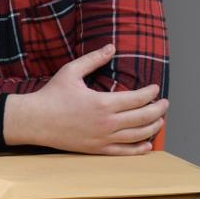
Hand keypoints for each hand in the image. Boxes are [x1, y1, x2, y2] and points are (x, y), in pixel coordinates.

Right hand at [4, 44, 168, 154]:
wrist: (35, 120)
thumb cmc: (51, 95)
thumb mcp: (71, 71)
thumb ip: (93, 59)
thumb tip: (111, 47)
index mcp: (103, 103)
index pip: (138, 99)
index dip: (151, 93)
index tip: (155, 88)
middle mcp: (107, 122)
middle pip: (143, 118)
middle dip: (158, 110)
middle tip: (164, 103)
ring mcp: (103, 138)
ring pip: (138, 135)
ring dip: (153, 128)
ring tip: (160, 121)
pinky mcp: (96, 149)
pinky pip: (123, 152)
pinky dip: (138, 149)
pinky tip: (147, 144)